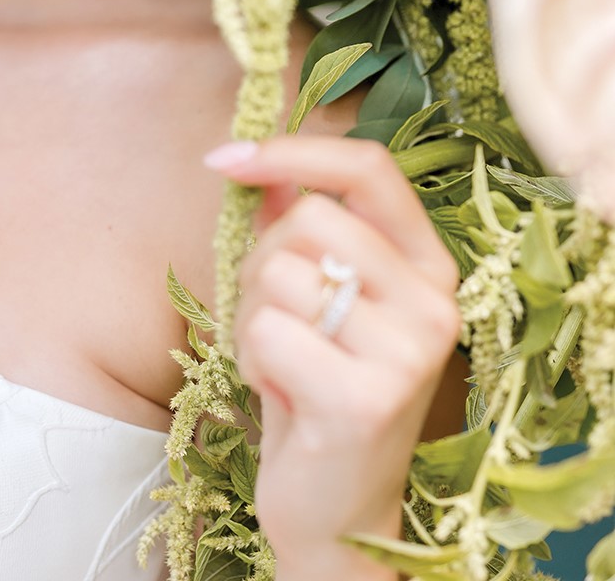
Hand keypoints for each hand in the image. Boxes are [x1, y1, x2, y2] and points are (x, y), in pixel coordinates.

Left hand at [203, 134, 461, 580]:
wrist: (335, 509)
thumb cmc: (315, 386)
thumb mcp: (311, 297)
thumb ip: (294, 226)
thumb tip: (256, 160)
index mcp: (428, 263)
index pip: (369, 167)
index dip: (291, 150)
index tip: (225, 157)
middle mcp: (435, 301)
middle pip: (309, 216)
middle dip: (263, 260)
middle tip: (278, 321)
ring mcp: (408, 351)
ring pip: (279, 272)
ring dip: (252, 317)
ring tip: (282, 362)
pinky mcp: (366, 398)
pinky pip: (267, 331)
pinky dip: (250, 358)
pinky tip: (280, 394)